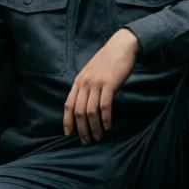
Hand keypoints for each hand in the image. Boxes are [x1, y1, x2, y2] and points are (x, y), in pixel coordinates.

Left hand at [63, 29, 140, 143]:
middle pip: (78, 112)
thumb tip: (84, 105)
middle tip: (86, 141)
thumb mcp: (91, 73)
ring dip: (94, 127)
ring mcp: (96, 83)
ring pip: (90, 111)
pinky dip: (105, 119)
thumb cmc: (108, 61)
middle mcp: (84, 83)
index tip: (68, 134)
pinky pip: (104, 106)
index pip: (68, 105)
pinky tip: (108, 126)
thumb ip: (86, 87)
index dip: (67, 121)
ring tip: (98, 137)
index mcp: (78, 81)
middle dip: (81, 129)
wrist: (121, 46)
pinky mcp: (109, 84)